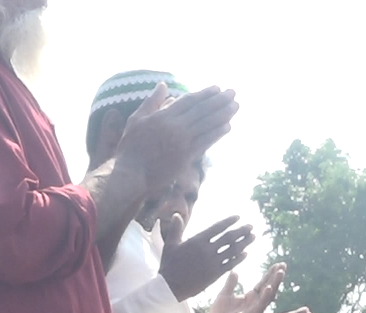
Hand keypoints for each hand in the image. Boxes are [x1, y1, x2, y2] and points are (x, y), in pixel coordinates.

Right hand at [114, 84, 239, 192]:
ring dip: (223, 114)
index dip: (205, 93)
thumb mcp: (136, 119)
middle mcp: (174, 127)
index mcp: (163, 116)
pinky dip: (217, 133)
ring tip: (235, 106)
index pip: (189, 100)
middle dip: (219, 100)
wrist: (130, 174)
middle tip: (233, 93)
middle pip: (202, 110)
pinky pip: (205, 142)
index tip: (217, 88)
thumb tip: (163, 85)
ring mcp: (181, 143)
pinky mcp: (186, 157)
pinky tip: (227, 126)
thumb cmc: (130, 147)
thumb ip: (152, 102)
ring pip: (207, 124)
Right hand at [158, 214, 253, 300]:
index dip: (229, 221)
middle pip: (229, 238)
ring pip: (232, 250)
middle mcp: (206, 250)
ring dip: (244, 243)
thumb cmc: (169, 265)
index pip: (217, 228)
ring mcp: (212, 263)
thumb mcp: (170, 245)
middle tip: (251, 226)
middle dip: (241, 231)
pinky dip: (239, 258)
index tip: (238, 217)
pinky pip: (230, 264)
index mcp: (196, 241)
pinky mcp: (214, 275)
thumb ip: (176, 229)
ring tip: (253, 237)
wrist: (170, 287)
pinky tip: (245, 253)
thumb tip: (176, 214)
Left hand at [209, 264, 284, 312]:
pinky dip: (264, 297)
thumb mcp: (224, 294)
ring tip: (280, 273)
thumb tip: (234, 271)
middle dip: (276, 277)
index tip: (278, 264)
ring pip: (267, 296)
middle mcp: (255, 303)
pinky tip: (268, 288)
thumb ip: (230, 283)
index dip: (270, 274)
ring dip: (274, 284)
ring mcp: (254, 311)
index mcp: (250, 297)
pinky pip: (259, 307)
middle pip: (268, 287)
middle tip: (283, 265)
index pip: (263, 283)